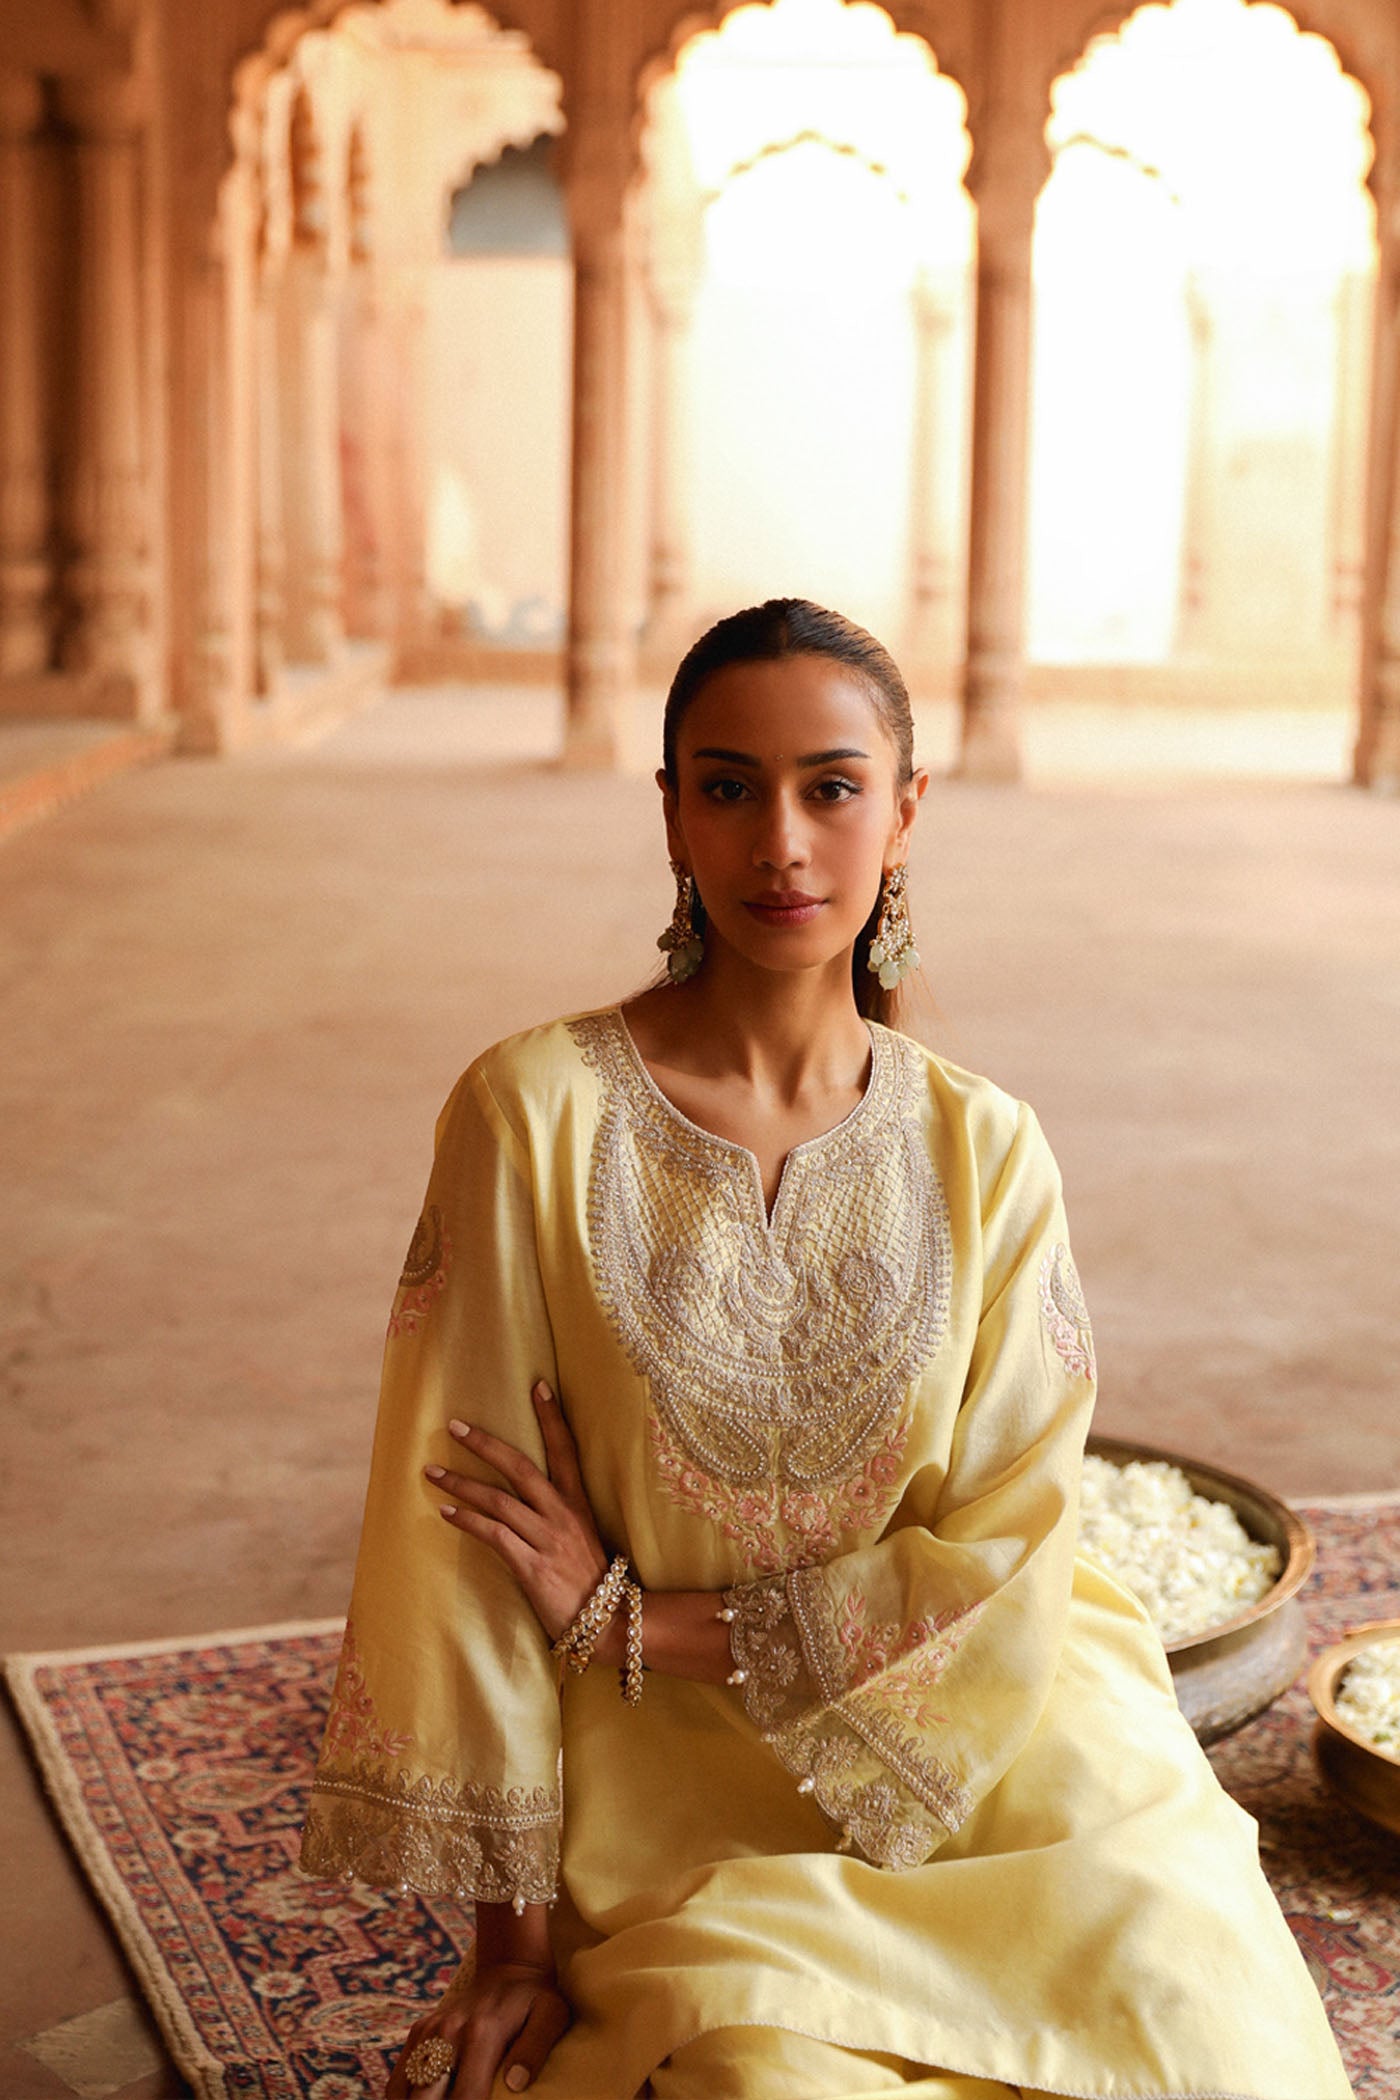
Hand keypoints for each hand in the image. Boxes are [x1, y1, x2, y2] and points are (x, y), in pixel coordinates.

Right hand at [384, 1957, 569, 2099]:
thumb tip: (515, 2084)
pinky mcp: (419, 2031)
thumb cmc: (536, 1999)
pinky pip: (397, 2078)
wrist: (510, 1966)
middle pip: (425, 2099)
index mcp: (482, 2033)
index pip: (465, 2097)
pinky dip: (402, 2098)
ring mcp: (429, 2030)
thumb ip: (535, 2049)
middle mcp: (448, 2031)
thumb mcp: (551, 2016)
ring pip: (403, 2091)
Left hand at [426, 1382, 609, 1642]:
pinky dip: (467, 1521)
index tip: (538, 1386)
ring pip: (498, 1500)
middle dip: (485, 1444)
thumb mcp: (583, 1538)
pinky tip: (446, 1513)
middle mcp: (562, 1515)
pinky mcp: (532, 1566)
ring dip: (461, 1484)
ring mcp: (547, 1539)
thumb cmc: (592, 1583)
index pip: (566, 1450)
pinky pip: (494, 1535)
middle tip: (454, 1426)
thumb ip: (557, 1516)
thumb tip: (527, 1500)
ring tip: (432, 1472)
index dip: (553, 1418)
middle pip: (520, 1467)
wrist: (609, 1624)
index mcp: (578, 1504)